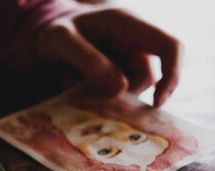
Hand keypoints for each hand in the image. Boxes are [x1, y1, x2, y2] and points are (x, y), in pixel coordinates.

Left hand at [35, 5, 181, 105]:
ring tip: (78, 91)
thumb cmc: (52, 31)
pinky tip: (81, 92)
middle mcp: (134, 40)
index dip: (172, 74)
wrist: (42, 37)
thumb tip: (120, 89)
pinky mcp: (119, 74)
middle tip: (93, 101)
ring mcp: (128, 58)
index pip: (170, 46)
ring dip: (110, 98)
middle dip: (125, 95)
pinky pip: (120, 95)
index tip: (157, 102)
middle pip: (149, 76)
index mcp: (128, 23)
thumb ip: (88, 60)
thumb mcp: (61, 40)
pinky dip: (104, 100)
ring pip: (134, 89)